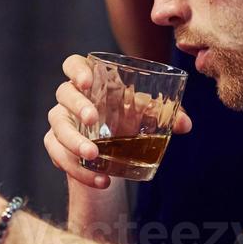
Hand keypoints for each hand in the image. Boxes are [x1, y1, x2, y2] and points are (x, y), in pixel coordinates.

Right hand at [44, 54, 191, 188]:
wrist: (113, 154)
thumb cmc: (128, 121)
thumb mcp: (146, 116)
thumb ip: (165, 115)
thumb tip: (185, 124)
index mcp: (92, 82)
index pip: (73, 64)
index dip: (76, 69)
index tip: (87, 81)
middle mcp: (72, 99)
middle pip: (64, 93)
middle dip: (77, 105)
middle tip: (93, 119)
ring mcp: (62, 122)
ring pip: (57, 127)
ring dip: (73, 141)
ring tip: (94, 155)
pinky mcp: (57, 146)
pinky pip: (58, 155)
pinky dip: (78, 170)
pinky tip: (100, 179)